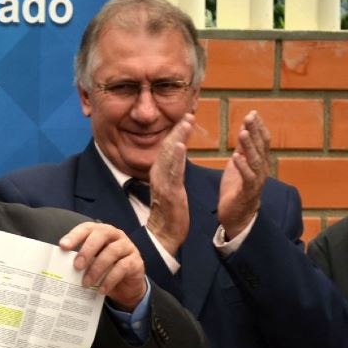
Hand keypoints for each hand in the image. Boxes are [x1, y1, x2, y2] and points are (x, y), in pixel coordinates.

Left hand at [58, 221, 147, 309]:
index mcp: (101, 232)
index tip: (63, 246)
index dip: (75, 235)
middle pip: (101, 235)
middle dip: (87, 250)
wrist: (126, 286)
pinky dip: (109, 279)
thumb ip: (80, 261)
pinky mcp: (136, 262)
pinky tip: (101, 290)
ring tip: (86, 283)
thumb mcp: (91, 264)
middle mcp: (116, 235)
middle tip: (77, 266)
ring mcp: (128, 247)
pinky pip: (122, 267)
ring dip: (97, 268)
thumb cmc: (104, 270)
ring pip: (112, 252)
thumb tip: (60, 268)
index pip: (87, 228)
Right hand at [144, 115, 193, 256]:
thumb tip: (177, 156)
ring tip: (186, 122)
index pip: (169, 147)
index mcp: (160, 172)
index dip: (178, 131)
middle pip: (168, 146)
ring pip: (169, 156)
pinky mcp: (169, 192)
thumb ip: (173, 170)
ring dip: (178, 137)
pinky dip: (176, 157)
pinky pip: (172, 172)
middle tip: (188, 113)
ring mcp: (163, 183)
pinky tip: (181, 145)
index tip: (187, 116)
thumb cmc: (169, 211)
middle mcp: (159, 174)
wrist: (163, 234)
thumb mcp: (171, 186)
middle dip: (178, 129)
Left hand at [218, 110, 269, 238]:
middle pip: (261, 147)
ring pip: (255, 160)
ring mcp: (256, 181)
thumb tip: (245, 129)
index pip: (261, 141)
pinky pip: (247, 178)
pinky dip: (242, 166)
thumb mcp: (238, 165)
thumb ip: (242, 149)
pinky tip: (235, 157)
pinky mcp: (248, 192)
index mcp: (259, 162)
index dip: (258, 127)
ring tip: (243, 132)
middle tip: (250, 116)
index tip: (252, 113)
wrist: (236, 216)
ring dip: (249, 145)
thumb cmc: (237, 189)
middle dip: (256, 131)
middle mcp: (262, 170)